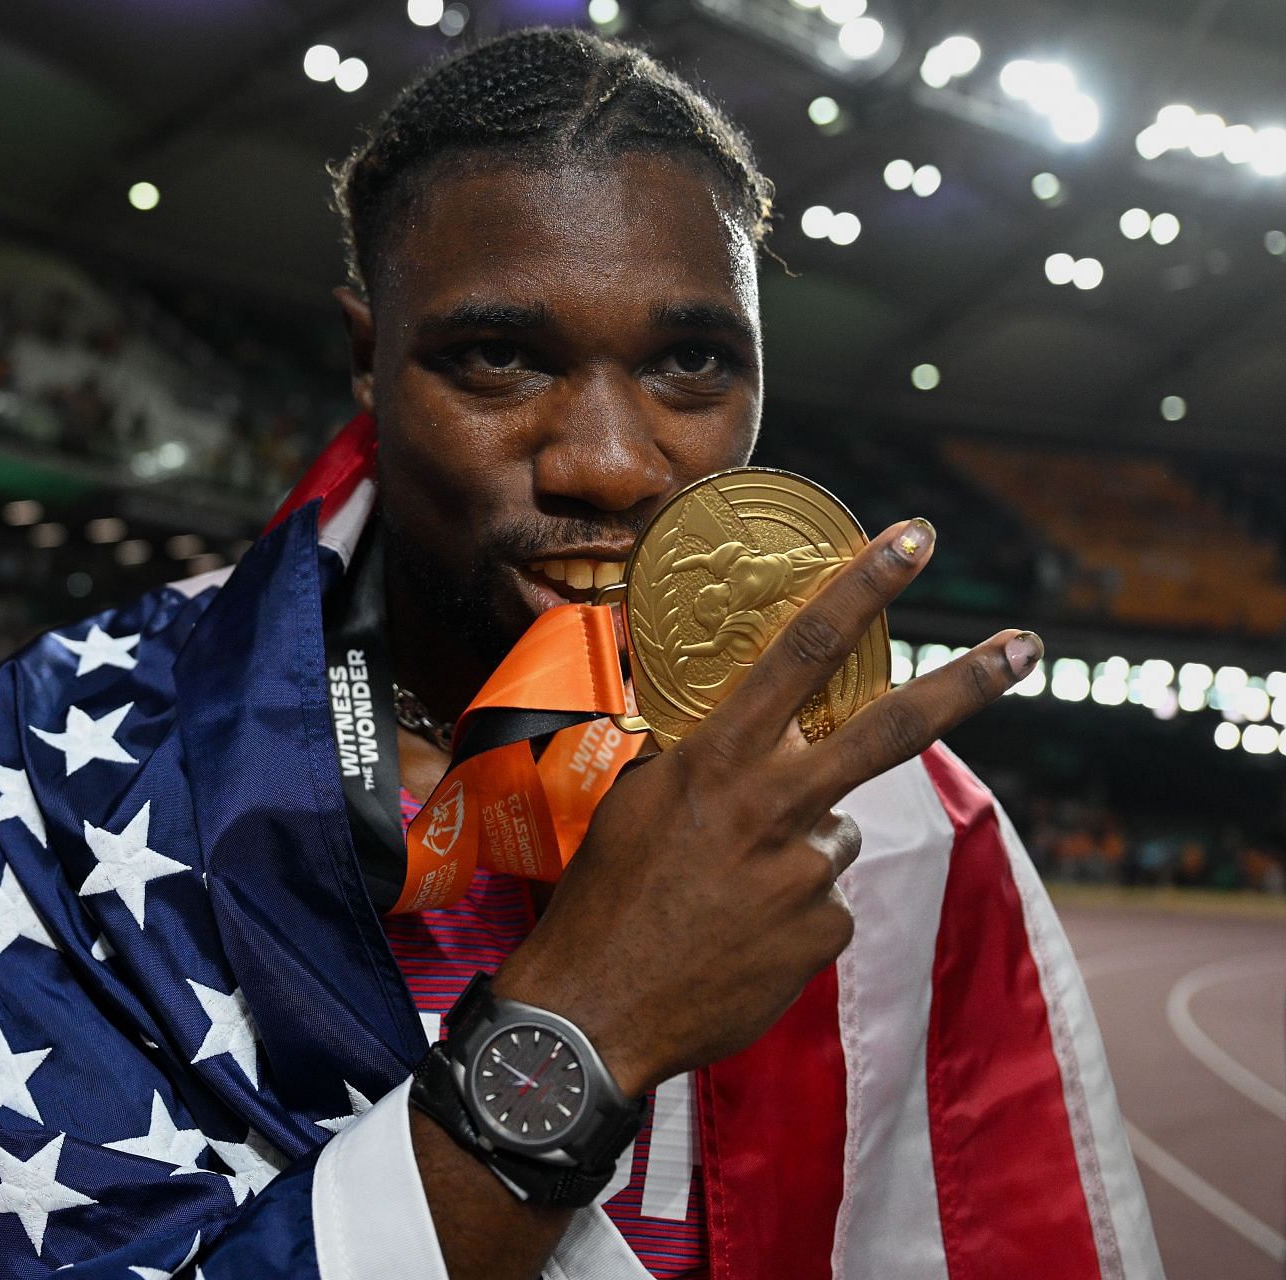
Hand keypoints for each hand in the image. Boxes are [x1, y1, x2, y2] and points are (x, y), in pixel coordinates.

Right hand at [493, 518, 1041, 1094]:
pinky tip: (737, 936)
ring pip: (836, 831)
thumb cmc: (602, 899)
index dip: (861, 588)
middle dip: (966, 681)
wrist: (593, 1012)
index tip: (911, 540)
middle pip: (889, 728)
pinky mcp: (822, 933)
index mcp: (715, 759)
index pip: (800, 650)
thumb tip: (733, 738)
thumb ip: (696, 766)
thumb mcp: (633, 805)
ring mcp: (806, 873)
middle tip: (1027, 645)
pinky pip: (822, 902)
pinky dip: (789, 913)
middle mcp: (771, 805)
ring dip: (797, 848)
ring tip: (725, 893)